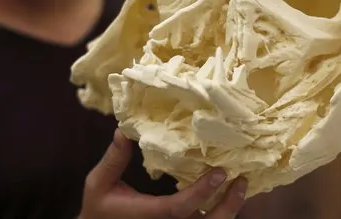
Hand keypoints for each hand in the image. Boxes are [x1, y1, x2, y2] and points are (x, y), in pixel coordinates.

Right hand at [79, 129, 247, 218]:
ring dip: (228, 210)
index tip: (220, 173)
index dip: (202, 192)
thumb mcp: (99, 184)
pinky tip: (227, 197)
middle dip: (228, 206)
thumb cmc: (99, 210)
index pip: (180, 208)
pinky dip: (219, 214)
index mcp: (149, 216)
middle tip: (241, 181)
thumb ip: (113, 160)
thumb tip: (123, 130)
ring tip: (241, 187)